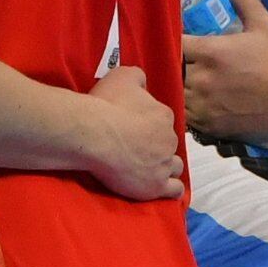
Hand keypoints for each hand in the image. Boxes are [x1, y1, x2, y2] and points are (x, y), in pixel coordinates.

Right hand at [79, 64, 187, 201]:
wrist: (93, 134)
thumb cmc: (106, 106)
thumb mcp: (121, 77)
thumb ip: (137, 77)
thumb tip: (142, 81)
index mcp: (163, 115)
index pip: (162, 122)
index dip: (149, 127)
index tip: (134, 130)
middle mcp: (169, 139)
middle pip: (168, 144)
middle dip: (156, 147)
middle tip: (135, 150)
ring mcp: (164, 163)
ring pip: (174, 166)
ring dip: (165, 167)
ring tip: (147, 169)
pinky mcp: (155, 185)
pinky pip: (173, 189)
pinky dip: (170, 188)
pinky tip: (162, 187)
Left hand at [178, 0, 267, 142]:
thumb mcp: (263, 25)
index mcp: (211, 52)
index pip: (173, 43)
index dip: (171, 42)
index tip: (173, 40)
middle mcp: (201, 79)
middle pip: (170, 70)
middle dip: (174, 65)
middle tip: (181, 63)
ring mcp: (202, 105)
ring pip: (174, 94)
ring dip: (177, 87)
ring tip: (188, 83)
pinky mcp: (206, 126)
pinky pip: (184, 116)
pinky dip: (186, 108)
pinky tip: (195, 102)